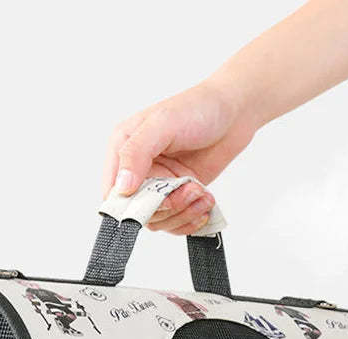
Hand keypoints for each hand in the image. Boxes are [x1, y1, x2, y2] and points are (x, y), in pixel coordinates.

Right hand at [102, 82, 255, 234]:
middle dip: (167, 207)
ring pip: (159, 221)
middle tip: (190, 190)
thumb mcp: (162, 123)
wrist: (235, 112)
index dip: (130, 206)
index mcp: (123, 149)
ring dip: (183, 214)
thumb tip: (122, 187)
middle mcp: (138, 170)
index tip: (155, 202)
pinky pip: (177, 222)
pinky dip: (191, 220)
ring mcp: (160, 185)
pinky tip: (204, 204)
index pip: (112, 193)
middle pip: (138, 212)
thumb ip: (136, 153)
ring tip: (201, 194)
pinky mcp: (179, 194)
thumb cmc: (198, 107)